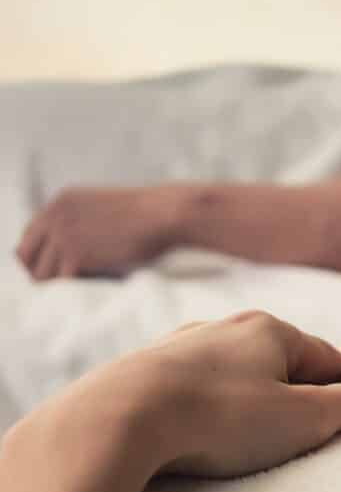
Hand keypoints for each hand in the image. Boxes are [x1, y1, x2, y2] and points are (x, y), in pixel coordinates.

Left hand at [16, 186, 176, 280]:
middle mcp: (54, 217)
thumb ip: (83, 224)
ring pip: (40, 274)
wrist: (164, 215)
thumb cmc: (148, 217)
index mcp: (61, 202)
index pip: (30, 235)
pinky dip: (76, 289)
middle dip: (41, 271)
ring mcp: (62, 236)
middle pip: (25, 255)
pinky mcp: (75, 256)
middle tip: (66, 283)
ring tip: (87, 284)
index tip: (56, 269)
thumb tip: (74, 256)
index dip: (40, 255)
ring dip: (61, 282)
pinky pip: (61, 282)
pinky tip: (95, 284)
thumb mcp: (105, 210)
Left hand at [73, 311, 340, 477]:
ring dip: (246, 411)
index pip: (330, 361)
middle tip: (286, 446)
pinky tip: (196, 439)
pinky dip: (205, 414)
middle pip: (281, 369)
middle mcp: (227, 327)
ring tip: (236, 447)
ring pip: (235, 380)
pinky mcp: (147, 371)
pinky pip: (195, 393)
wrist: (118, 419)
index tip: (335, 432)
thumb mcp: (303, 419)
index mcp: (272, 329)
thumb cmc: (220, 417)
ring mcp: (182, 346)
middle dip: (291, 405)